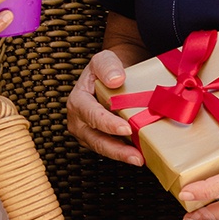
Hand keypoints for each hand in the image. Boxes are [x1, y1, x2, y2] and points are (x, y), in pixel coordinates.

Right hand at [66, 50, 143, 165]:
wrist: (112, 77)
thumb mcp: (104, 59)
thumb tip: (116, 80)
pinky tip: (140, 154)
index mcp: (78, 101)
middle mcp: (79, 121)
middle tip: (136, 156)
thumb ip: (107, 66)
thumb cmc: (106, 69)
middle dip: (116, 149)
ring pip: (103, 148)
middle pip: (96, 139)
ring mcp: (88, 133)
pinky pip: (111, 148)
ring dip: (121, 155)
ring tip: (140, 159)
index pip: (91, 115)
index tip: (126, 128)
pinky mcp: (100, 140)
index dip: (108, 123)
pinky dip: (124, 152)